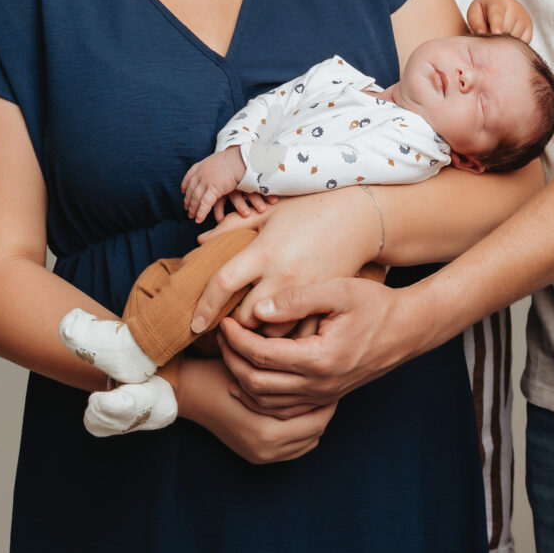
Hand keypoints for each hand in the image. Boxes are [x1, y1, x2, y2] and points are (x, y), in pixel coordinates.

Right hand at [168, 353, 336, 462]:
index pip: (318, 418)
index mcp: (268, 431)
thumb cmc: (219, 372)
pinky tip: (299, 413)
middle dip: (323, 409)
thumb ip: (288, 371)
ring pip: (307, 442)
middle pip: (315, 432)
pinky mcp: (256, 457)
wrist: (188, 393)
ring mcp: (261, 456)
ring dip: (313, 422)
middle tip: (328, 388)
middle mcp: (267, 450)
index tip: (331, 379)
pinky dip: (300, 433)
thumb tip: (321, 365)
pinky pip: (293, 449)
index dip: (328, 398)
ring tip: (315, 399)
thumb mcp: (255, 368)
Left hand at [179, 146, 246, 221]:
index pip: (190, 175)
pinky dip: (201, 213)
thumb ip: (215, 165)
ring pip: (196, 198)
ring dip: (193, 208)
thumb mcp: (220, 159)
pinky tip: (198, 219)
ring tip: (191, 216)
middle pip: (192, 189)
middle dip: (188, 199)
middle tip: (186, 208)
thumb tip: (216, 166)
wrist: (241, 158)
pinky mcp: (214, 189)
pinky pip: (205, 203)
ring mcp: (207, 181)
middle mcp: (202, 173)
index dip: (186, 184)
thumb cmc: (236, 158)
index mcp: (202, 165)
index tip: (183, 191)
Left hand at [187, 188, 380, 343]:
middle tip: (224, 326)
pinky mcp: (325, 304)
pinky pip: (300, 335)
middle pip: (246, 317)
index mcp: (265, 252)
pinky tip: (277, 336)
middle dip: (232, 326)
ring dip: (258, 336)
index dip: (205, 306)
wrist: (359, 219)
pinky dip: (285, 341)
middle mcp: (284, 276)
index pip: (224, 284)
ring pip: (272, 333)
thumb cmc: (309, 211)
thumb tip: (199, 242)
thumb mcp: (268, 214)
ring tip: (249, 332)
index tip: (194, 323)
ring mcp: (307, 294)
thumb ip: (232, 229)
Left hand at [216, 274, 423, 415]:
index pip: (262, 355)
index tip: (224, 320)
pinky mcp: (326, 397)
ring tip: (229, 352)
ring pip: (267, 402)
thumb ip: (297, 298)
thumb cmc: (375, 304)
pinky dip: (259, 396)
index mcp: (321, 358)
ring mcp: (323, 395)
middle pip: (257, 383)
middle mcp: (320, 384)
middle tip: (220, 336)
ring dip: (241, 380)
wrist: (408, 329)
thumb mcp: (338, 290)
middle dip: (232, 360)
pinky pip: (283, 409)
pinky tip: (247, 377)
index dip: (237, 339)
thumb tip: (258, 309)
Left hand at [467, 0, 533, 41]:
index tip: (496, 32)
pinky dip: (513, 45)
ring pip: (514, 39)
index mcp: (497, 3)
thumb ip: (475, 22)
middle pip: (505, 30)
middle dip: (495, 38)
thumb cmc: (485, 10)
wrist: (501, 5)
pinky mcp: (529, 29)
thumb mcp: (474, 12)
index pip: (497, 15)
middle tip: (488, 37)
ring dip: (504, 43)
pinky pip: (522, 43)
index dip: (497, 25)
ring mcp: (524, 19)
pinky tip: (506, 38)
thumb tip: (481, 33)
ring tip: (497, 35)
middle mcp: (515, 10)